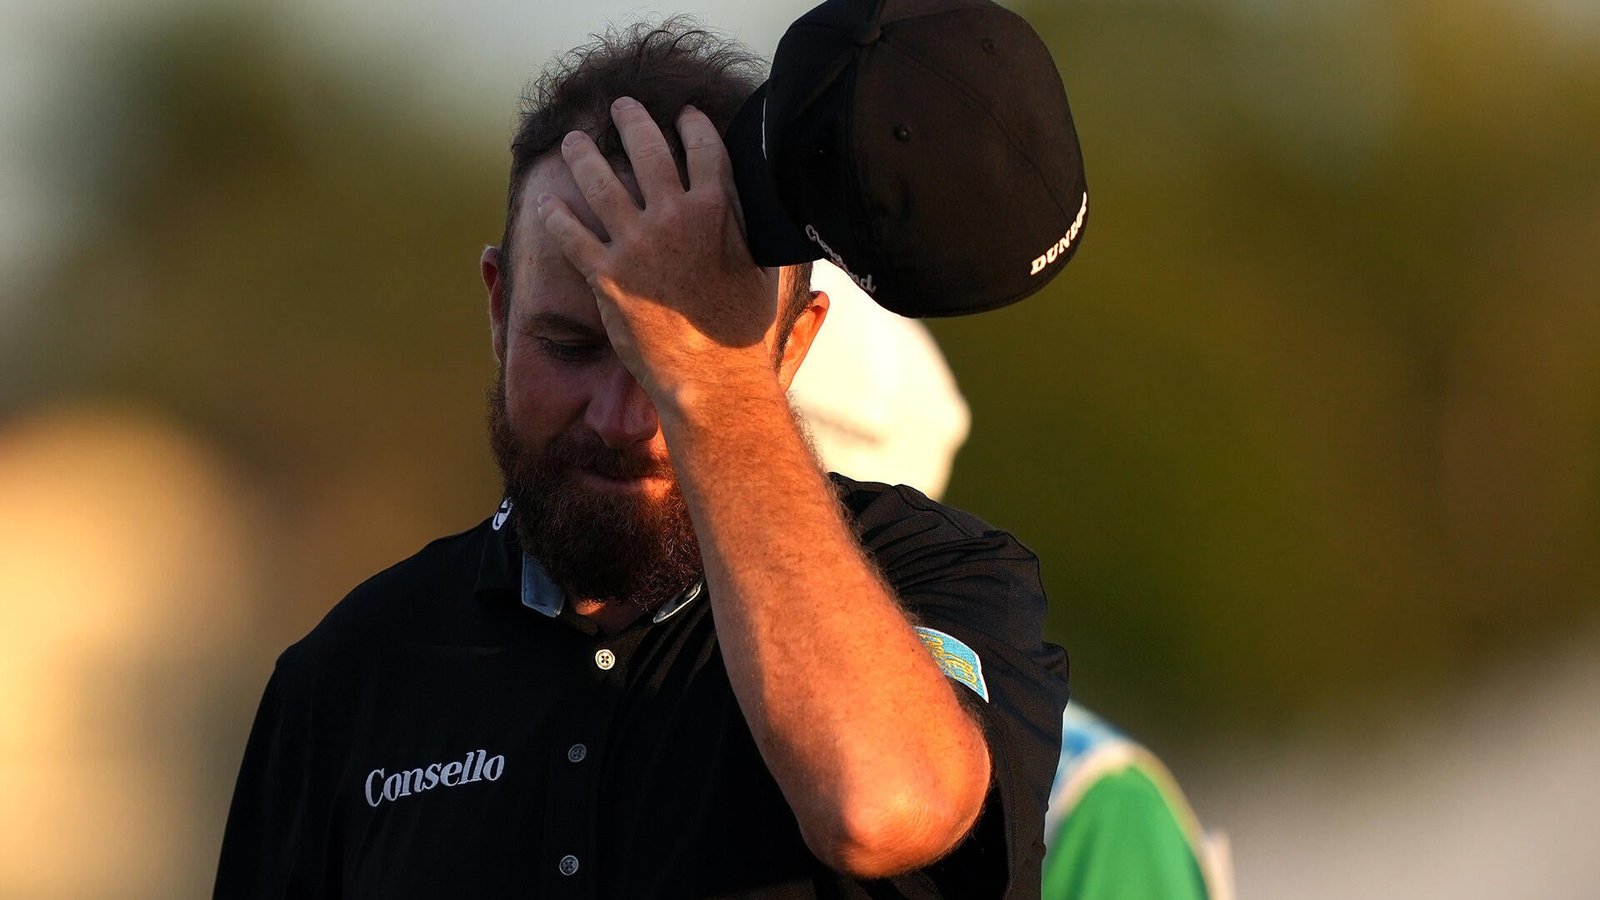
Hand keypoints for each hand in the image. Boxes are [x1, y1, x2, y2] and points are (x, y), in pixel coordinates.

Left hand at [536, 96, 782, 410]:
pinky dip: (556, 215)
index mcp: (717, 209)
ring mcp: (636, 244)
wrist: (714, 375)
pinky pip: (571, 234)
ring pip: (600, 182)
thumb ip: (748, 225)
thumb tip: (752, 204)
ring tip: (575, 142)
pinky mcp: (607, 275)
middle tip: (621, 108)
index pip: (703, 147)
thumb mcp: (761, 264)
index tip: (683, 115)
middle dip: (631, 121)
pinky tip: (547, 201)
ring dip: (583, 155)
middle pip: (647, 150)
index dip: (691, 125)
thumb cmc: (743, 327)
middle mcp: (674, 217)